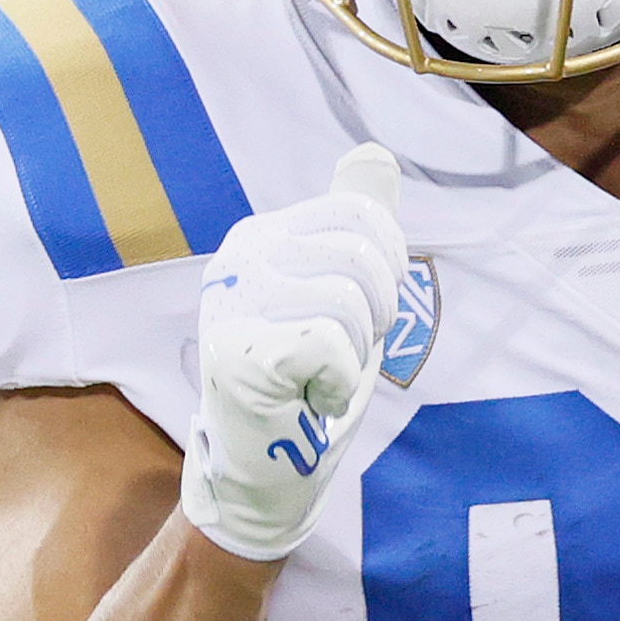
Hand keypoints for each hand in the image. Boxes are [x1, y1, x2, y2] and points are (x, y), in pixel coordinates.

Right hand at [178, 143, 404, 562]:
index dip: (388, 267)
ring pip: (349, 303)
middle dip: (376, 315)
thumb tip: (374, 152)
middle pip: (362, 256)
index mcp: (266, 236)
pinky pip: (329, 344)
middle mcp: (241, 257)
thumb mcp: (340, 292)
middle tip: (340, 352)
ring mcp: (231, 301)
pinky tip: (306, 396)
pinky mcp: (234, 350)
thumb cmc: (305, 380)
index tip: (364, 311)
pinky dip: (335, 381)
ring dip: (353, 355)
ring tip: (318, 375)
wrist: (266, 467)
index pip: (362, 215)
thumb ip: (355, 227)